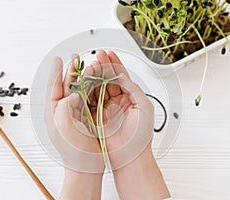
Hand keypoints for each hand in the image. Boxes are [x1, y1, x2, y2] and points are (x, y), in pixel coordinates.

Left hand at [45, 55, 103, 198]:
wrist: (86, 166)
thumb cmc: (73, 152)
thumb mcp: (63, 128)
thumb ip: (64, 108)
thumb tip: (72, 94)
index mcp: (55, 113)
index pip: (54, 88)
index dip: (56, 72)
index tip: (58, 59)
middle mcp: (65, 111)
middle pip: (67, 86)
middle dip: (71, 71)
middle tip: (75, 57)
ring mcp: (77, 114)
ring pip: (79, 90)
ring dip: (83, 77)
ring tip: (87, 65)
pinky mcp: (89, 117)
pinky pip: (90, 99)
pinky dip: (93, 88)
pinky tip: (96, 81)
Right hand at [89, 50, 153, 168]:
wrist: (130, 156)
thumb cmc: (141, 136)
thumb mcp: (144, 107)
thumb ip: (134, 88)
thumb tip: (122, 75)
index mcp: (130, 98)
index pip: (121, 77)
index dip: (115, 64)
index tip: (109, 53)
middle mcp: (117, 101)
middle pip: (108, 79)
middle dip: (103, 66)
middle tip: (97, 55)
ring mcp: (105, 108)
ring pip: (97, 87)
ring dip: (94, 75)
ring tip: (90, 65)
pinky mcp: (95, 116)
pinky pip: (89, 100)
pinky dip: (86, 89)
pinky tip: (84, 80)